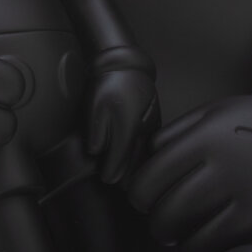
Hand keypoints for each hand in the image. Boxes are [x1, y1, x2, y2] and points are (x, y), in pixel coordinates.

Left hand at [87, 68, 158, 184]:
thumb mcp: (94, 108)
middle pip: (136, 161)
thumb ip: (96, 134)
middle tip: (122, 188)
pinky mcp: (156, 119)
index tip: (106, 179)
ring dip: (140, 167)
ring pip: (147, 154)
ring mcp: (152, 124)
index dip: (112, 173)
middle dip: (128, 176)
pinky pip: (153, 143)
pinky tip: (144, 160)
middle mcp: (143, 129)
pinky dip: (147, 154)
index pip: (120, 161)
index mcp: (128, 128)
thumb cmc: (108, 84)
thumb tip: (97, 153)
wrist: (125, 64)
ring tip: (134, 180)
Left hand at [127, 83, 251, 251]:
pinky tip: (199, 237)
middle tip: (159, 217)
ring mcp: (245, 197)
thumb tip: (137, 167)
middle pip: (164, 210)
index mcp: (207, 136)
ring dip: (172, 236)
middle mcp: (225, 166)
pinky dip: (196, 248)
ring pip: (185, 234)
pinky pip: (212, 248)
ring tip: (176, 229)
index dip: (138, 193)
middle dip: (154, 219)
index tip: (142, 196)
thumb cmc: (251, 127)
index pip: (150, 177)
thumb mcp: (214, 114)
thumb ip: (173, 135)